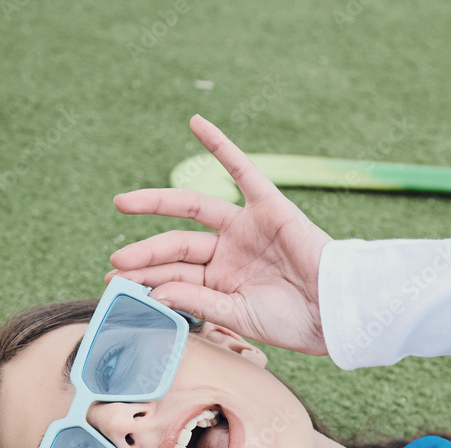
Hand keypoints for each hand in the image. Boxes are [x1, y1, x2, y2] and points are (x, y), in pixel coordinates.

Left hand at [107, 115, 332, 355]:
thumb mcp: (236, 315)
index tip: (115, 285)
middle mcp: (228, 252)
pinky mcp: (268, 205)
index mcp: (220, 282)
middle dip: (145, 253)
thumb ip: (197, 300)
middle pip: (176, 245)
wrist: (335, 311)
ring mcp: (245, 227)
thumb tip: (155, 292)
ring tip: (122, 203)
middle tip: (117, 261)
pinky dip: (220, 145)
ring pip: (193, 208)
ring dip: (157, 203)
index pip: (174, 275)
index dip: (145, 279)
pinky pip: (242, 168)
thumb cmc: (292, 321)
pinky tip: (196, 123)